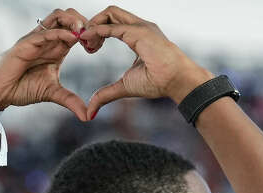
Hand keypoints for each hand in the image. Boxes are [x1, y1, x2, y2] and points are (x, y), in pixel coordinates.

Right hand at [0, 9, 88, 119]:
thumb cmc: (22, 88)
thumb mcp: (52, 93)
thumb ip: (70, 101)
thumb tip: (88, 116)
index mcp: (57, 47)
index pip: (77, 30)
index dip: (90, 33)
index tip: (98, 46)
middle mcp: (48, 39)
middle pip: (70, 16)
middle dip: (86, 22)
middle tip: (95, 38)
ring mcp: (37, 39)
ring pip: (58, 16)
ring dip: (74, 21)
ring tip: (85, 33)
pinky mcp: (26, 43)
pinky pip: (45, 32)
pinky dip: (61, 32)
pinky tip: (73, 38)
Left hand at [79, 6, 213, 117]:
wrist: (177, 82)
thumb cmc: (158, 83)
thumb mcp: (125, 86)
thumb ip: (106, 94)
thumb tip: (90, 111)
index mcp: (138, 36)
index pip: (112, 23)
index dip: (97, 32)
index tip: (90, 49)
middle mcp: (139, 27)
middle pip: (110, 13)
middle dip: (92, 24)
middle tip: (85, 44)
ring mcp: (140, 26)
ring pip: (109, 12)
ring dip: (93, 25)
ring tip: (87, 43)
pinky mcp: (140, 32)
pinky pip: (112, 26)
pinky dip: (97, 31)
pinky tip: (88, 41)